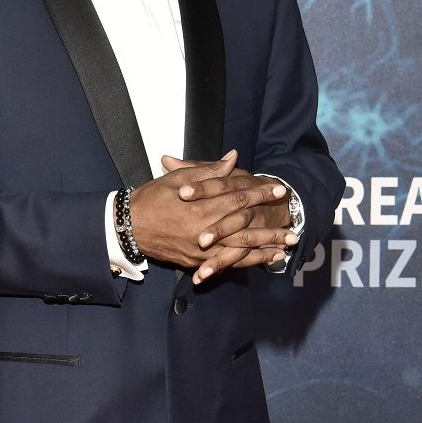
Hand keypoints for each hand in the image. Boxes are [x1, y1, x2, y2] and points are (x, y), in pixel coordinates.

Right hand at [128, 150, 297, 278]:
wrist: (127, 228)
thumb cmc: (151, 199)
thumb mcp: (178, 179)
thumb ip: (208, 171)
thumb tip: (232, 158)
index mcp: (200, 207)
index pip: (236, 198)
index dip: (259, 192)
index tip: (278, 188)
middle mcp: (203, 231)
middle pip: (244, 226)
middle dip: (270, 223)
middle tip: (294, 221)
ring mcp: (200, 250)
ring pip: (240, 249)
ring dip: (266, 247)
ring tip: (289, 245)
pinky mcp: (196, 262)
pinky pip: (227, 264)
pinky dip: (248, 261)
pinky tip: (266, 260)